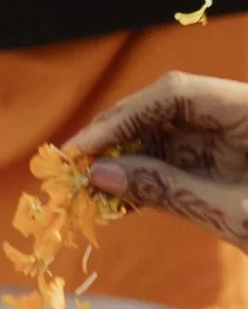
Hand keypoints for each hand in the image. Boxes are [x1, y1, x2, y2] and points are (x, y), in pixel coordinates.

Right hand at [68, 71, 247, 245]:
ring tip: (94, 185)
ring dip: (132, 157)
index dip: (125, 116)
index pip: (175, 93)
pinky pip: (182, 158)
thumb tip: (101, 176)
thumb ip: (169, 191)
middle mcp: (237, 112)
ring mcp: (235, 137)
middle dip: (123, 135)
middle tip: (77, 164)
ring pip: (170, 133)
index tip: (85, 147)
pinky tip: (125, 194)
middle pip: (167, 108)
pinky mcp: (231, 162)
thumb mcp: (236, 215)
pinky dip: (153, 175)